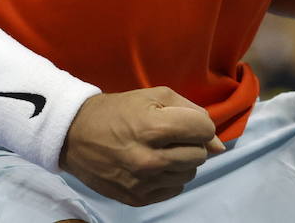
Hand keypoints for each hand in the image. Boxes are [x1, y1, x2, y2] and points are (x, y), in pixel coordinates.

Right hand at [59, 86, 225, 206]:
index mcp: (153, 127)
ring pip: (189, 173)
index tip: (185, 121)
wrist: (75, 136)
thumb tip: (219, 145)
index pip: (204, 130)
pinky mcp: (137, 199)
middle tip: (169, 135)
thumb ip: (192, 113)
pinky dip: (170, 176)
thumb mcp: (154, 96)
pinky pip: (174, 189)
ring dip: (181, 160)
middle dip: (191, 142)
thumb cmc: (118, 110)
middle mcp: (149, 159)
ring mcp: (143, 182)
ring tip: (160, 149)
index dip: (199, 124)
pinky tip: (153, 164)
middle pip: (200, 155)